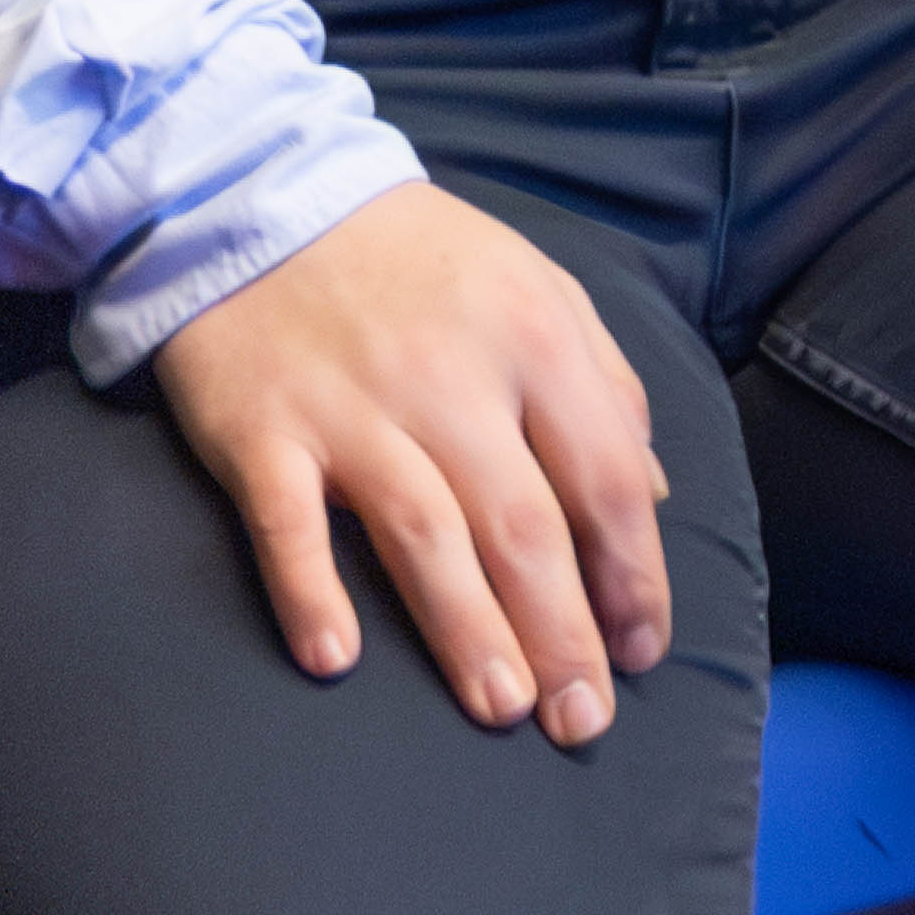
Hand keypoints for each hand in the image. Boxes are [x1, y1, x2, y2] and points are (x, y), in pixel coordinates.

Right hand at [144, 179, 674, 743]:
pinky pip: (287, 521)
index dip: (634, 575)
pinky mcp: (261, 429)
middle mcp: (450, 378)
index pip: (604, 478)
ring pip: (423, 533)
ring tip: (503, 710)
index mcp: (533, 341)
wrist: (262, 192)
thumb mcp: (536, 289)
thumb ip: (604, 385)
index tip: (643, 650)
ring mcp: (351, 408)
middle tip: (583, 722)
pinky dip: (309, 589)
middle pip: (522, 526)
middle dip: (563, 634)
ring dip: (467, 631)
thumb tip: (653, 497)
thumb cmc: (418, 262)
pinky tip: (335, 657)